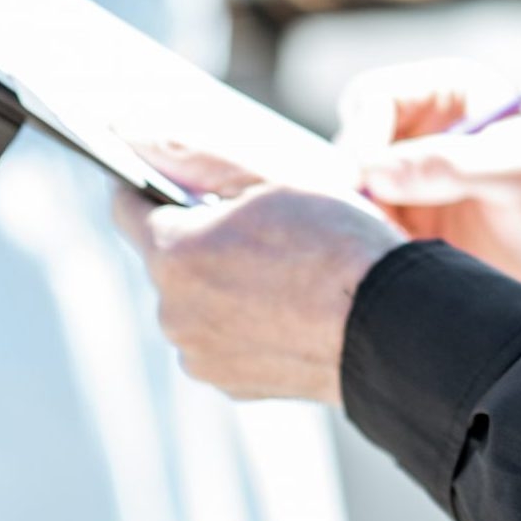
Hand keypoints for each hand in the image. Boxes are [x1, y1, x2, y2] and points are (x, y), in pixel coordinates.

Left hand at [111, 146, 404, 404]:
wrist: (394, 326)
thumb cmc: (337, 244)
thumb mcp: (268, 178)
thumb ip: (194, 156)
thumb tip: (133, 134)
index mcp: (175, 255)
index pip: (127, 208)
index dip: (147, 184)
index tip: (170, 176)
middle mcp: (174, 314)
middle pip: (167, 258)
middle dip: (199, 237)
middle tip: (257, 223)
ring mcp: (202, 356)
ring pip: (195, 302)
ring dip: (220, 282)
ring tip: (281, 268)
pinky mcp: (232, 386)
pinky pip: (222, 340)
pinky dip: (243, 322)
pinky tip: (288, 306)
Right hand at [338, 59, 520, 316]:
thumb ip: (453, 166)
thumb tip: (376, 170)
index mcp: (453, 94)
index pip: (376, 97)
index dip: (364, 136)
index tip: (365, 181)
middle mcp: (426, 132)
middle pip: (354, 144)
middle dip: (356, 182)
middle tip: (374, 222)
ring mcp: (415, 182)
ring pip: (353, 192)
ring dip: (362, 219)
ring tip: (394, 247)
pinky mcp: (412, 228)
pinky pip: (366, 231)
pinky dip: (371, 246)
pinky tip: (397, 263)